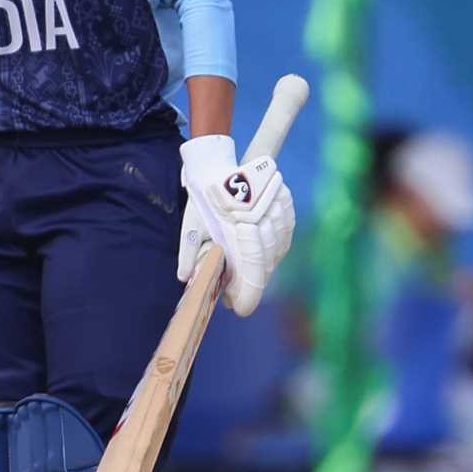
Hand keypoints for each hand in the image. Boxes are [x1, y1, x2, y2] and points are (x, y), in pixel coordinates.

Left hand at [178, 135, 294, 317]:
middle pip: (265, 262)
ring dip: (265, 265)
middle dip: (252, 282)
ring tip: (249, 273)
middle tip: (236, 294)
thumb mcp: (191, 226)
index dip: (248, 294)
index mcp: (233, 229)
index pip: (250, 270)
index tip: (240, 308)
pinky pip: (287, 231)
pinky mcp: (283, 200)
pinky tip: (267, 253)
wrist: (214, 163)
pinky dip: (278, 246)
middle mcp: (257, 220)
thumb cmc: (202, 198)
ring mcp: (273, 209)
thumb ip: (190, 254)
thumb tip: (186, 279)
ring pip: (278, 248)